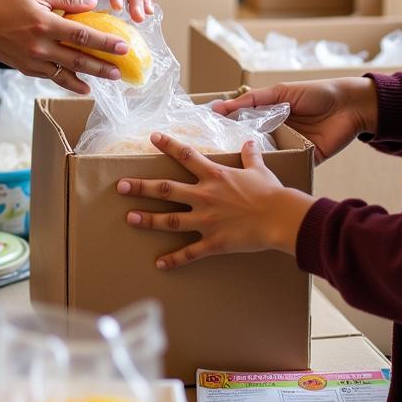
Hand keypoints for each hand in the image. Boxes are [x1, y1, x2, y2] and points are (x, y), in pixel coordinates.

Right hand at [0, 0, 133, 93]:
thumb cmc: (9, 2)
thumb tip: (93, 4)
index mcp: (45, 24)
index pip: (82, 35)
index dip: (104, 42)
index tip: (122, 46)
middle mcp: (41, 46)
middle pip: (78, 59)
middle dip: (102, 65)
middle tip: (121, 70)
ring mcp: (34, 61)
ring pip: (68, 73)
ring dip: (91, 77)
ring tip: (110, 79)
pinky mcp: (29, 69)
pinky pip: (54, 78)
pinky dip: (70, 83)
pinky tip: (85, 86)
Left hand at [117, 132, 314, 269]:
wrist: (280, 218)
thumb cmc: (271, 193)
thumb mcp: (260, 170)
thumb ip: (251, 156)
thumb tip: (250, 142)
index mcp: (215, 176)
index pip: (186, 155)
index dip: (168, 145)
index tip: (153, 137)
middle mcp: (204, 196)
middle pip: (166, 190)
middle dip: (141, 187)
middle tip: (120, 186)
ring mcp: (206, 220)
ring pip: (170, 220)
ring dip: (148, 219)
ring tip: (129, 218)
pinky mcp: (213, 242)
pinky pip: (189, 253)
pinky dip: (174, 260)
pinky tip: (159, 264)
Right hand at [212, 78, 377, 163]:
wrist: (351, 105)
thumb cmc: (316, 93)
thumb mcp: (280, 92)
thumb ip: (251, 101)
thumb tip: (219, 106)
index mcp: (269, 116)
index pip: (242, 126)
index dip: (225, 132)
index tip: (204, 139)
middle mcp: (276, 133)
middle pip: (252, 145)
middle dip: (236, 153)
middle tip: (214, 164)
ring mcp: (290, 148)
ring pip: (268, 159)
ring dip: (255, 166)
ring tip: (232, 175)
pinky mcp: (306, 159)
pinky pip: (289, 168)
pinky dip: (279, 173)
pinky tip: (262, 182)